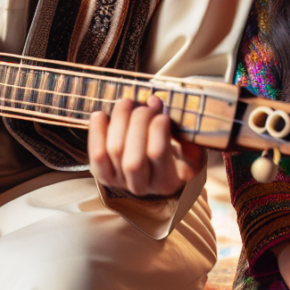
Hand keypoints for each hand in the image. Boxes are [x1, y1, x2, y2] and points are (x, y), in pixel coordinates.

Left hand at [87, 95, 204, 196]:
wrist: (159, 172)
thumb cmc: (178, 157)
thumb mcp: (193, 153)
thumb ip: (188, 142)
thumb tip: (167, 119)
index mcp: (168, 182)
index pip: (157, 154)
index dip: (157, 128)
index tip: (162, 113)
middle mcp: (142, 187)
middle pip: (133, 158)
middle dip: (138, 122)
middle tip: (146, 105)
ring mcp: (120, 182)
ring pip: (114, 151)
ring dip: (119, 120)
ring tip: (128, 102)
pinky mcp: (104, 174)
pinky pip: (96, 155)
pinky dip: (96, 132)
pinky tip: (100, 115)